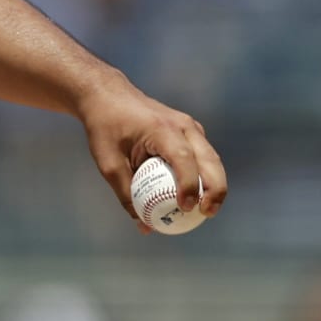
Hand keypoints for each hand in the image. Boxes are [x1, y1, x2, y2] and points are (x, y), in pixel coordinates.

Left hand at [76, 82, 226, 231]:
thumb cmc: (105, 127)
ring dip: (215, 185)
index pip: (183, 159)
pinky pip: (204, 156)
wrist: (107, 95)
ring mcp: (190, 126)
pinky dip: (206, 176)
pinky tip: (198, 196)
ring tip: (207, 211)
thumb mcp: (107, 161)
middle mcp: (182, 125)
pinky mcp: (191, 131)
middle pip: (210, 160)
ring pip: (212, 159)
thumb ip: (125, 192)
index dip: (188, 185)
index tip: (185, 208)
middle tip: (207, 214)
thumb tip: (144, 225)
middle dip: (215, 190)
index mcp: (161, 128)